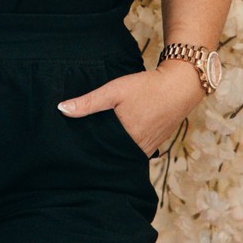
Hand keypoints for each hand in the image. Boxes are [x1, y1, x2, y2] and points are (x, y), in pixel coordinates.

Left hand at [57, 60, 206, 155]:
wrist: (180, 85)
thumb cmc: (146, 87)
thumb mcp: (114, 90)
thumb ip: (89, 102)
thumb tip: (62, 109)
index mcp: (125, 140)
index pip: (99, 153)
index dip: (86, 151)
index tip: (73, 150)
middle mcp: (138, 149)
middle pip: (111, 156)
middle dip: (98, 153)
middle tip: (81, 149)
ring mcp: (149, 148)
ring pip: (124, 155)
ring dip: (112, 151)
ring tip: (97, 146)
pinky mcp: (156, 143)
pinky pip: (136, 151)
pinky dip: (126, 147)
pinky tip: (118, 140)